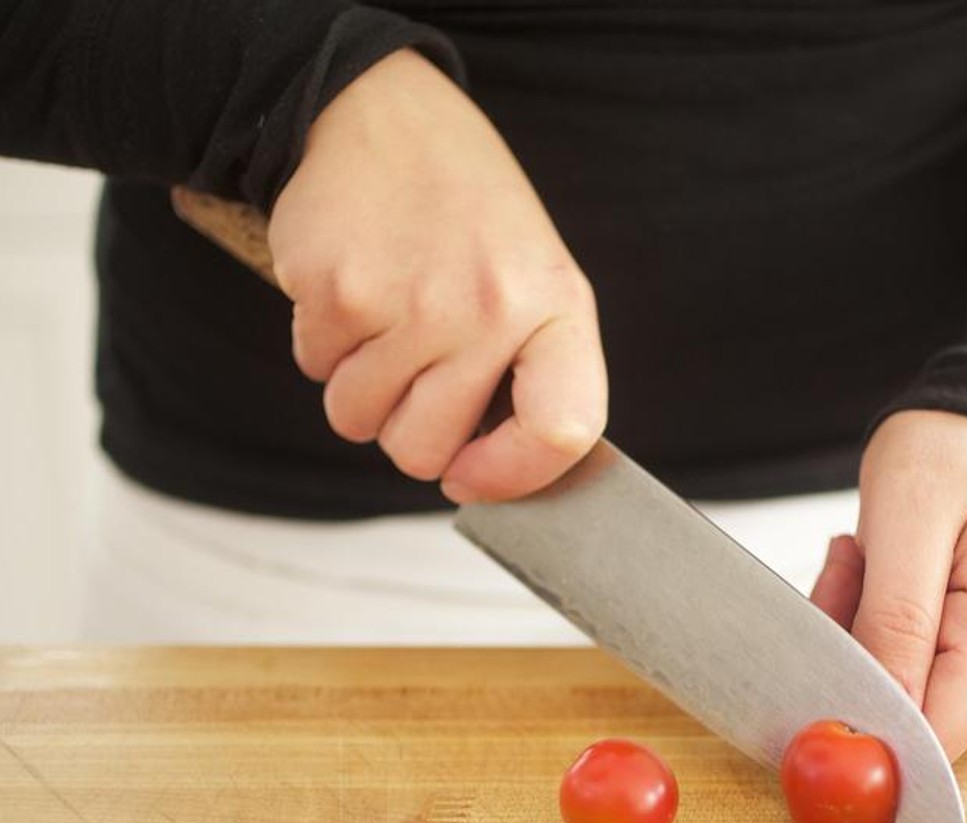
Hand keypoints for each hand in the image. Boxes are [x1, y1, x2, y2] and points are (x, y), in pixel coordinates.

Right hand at [267, 49, 605, 502]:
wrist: (377, 111)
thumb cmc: (464, 212)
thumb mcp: (533, 278)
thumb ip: (532, 372)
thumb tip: (494, 477)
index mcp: (557, 307)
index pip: (562, 431)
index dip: (514, 475)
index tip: (472, 476)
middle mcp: (490, 309)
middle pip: (425, 451)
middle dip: (406, 427)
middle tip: (414, 367)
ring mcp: (411, 302)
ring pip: (359, 421)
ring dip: (359, 386)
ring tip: (384, 316)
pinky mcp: (336, 291)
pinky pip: (314, 369)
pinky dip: (323, 342)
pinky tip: (351, 286)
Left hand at [810, 411, 966, 759]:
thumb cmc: (958, 453)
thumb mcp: (908, 519)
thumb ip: (892, 627)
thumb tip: (870, 728)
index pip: (924, 742)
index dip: (855, 715)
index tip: (818, 643)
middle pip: (906, 721)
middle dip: (853, 658)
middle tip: (848, 570)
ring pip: (901, 698)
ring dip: (861, 638)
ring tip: (869, 561)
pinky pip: (913, 676)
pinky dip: (879, 634)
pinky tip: (886, 578)